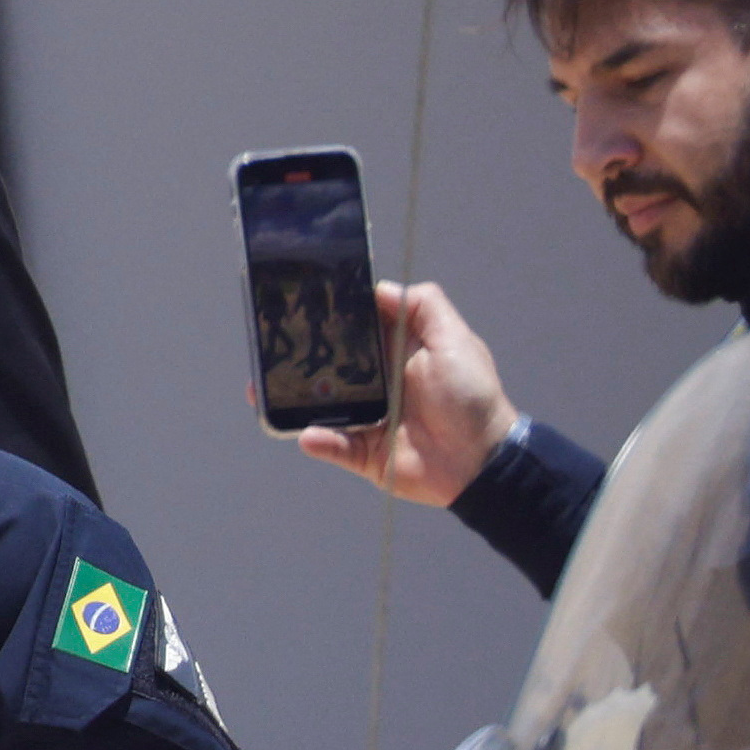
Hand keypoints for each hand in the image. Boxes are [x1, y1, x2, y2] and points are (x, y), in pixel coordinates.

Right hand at [297, 281, 518, 506]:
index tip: (309, 303)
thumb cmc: (471, 397)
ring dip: (300, 400)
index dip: (339, 317)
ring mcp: (371, 418)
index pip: (361, 329)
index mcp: (400, 353)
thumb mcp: (454, 339)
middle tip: (279, 347)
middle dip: (308, 357)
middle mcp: (381, 382)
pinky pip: (335, 445)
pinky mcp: (366, 452)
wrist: (480, 461)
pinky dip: (320, 440)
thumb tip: (379, 288)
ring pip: (326, 406)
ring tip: (269, 391)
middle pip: (335, 365)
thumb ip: (424, 306)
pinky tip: (308, 433)